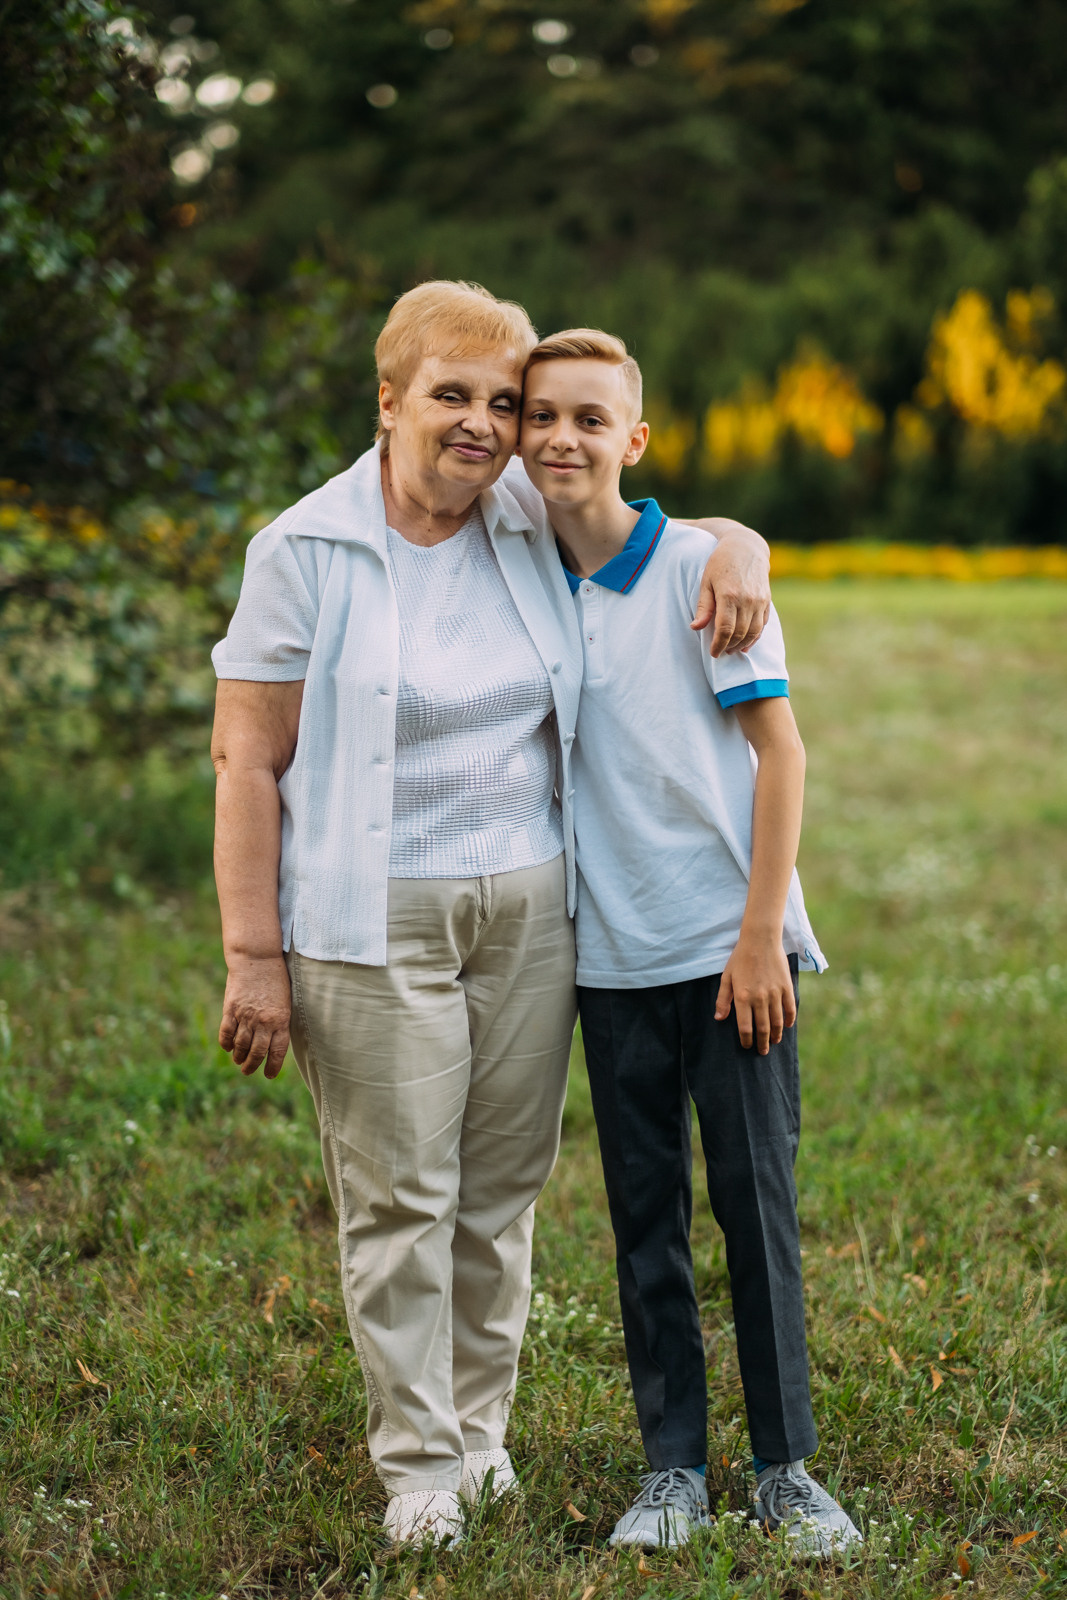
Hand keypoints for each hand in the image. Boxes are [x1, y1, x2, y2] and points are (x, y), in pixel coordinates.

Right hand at [218, 953, 291, 1078]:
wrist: (258, 958)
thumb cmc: (275, 980)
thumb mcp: (284, 1002)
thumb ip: (279, 1022)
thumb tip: (273, 1043)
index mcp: (281, 1020)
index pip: (277, 1051)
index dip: (272, 1066)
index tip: (269, 1075)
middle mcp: (264, 1021)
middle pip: (257, 1052)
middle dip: (252, 1066)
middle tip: (248, 1071)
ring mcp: (246, 1016)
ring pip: (240, 1046)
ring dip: (239, 1057)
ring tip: (239, 1061)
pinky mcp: (231, 1009)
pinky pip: (226, 1033)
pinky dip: (226, 1043)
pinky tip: (227, 1047)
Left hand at [690, 518, 771, 656]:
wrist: (746, 547)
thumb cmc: (720, 563)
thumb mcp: (706, 582)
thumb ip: (703, 606)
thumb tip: (695, 628)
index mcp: (729, 595)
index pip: (725, 629)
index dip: (719, 644)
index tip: (713, 653)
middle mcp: (747, 599)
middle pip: (739, 633)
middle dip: (729, 647)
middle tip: (720, 652)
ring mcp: (759, 600)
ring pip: (753, 632)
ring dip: (742, 644)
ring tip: (732, 649)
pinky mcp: (767, 600)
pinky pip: (763, 624)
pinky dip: (755, 637)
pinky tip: (746, 643)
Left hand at [715, 936, 795, 1055]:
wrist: (761, 940)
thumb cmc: (740, 958)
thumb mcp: (726, 977)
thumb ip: (722, 999)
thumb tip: (719, 1018)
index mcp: (742, 997)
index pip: (745, 1027)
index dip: (746, 1040)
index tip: (747, 1046)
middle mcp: (759, 998)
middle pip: (762, 1028)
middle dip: (762, 1043)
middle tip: (762, 1051)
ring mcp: (774, 993)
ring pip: (777, 1022)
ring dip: (776, 1035)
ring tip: (774, 1042)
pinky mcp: (786, 987)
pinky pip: (790, 1009)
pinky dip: (789, 1020)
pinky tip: (787, 1026)